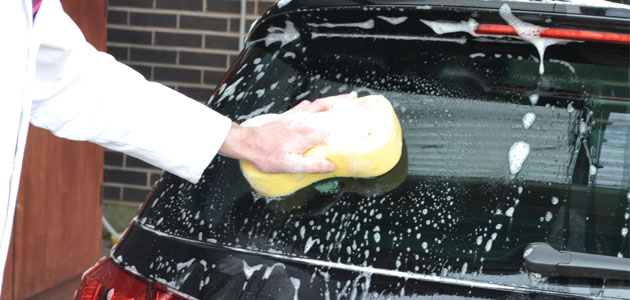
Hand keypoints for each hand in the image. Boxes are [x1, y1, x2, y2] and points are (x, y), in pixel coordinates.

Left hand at [218, 92, 357, 173]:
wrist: (246, 142)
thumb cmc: (266, 155)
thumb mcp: (290, 165)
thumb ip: (312, 165)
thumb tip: (332, 165)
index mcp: (308, 133)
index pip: (335, 126)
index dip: (351, 124)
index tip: (365, 123)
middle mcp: (305, 120)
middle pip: (331, 108)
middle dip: (347, 105)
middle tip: (362, 102)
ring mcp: (297, 115)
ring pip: (321, 103)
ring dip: (336, 100)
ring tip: (349, 98)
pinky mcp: (289, 115)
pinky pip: (308, 105)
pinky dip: (319, 103)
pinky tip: (319, 104)